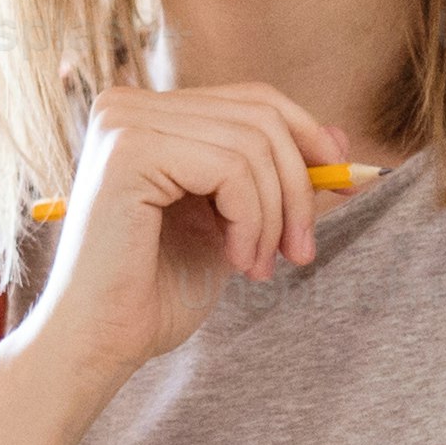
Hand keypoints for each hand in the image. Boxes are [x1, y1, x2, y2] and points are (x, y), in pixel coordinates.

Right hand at [21, 83, 356, 388]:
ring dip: (275, 215)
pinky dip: (252, 220)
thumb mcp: (235, 223)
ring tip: (261, 266)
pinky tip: (237, 261)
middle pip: (259, 115)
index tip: (343, 184)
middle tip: (301, 252)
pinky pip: (231, 168)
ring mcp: (124, 122)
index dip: (307, 137)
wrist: (101, 344)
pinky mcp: (128, 150)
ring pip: (252, 144)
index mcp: (147, 115)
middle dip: (298, 187)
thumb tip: (342, 138)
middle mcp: (127, 105)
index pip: (252, 100)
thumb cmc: (156, 292)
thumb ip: (277, 178)